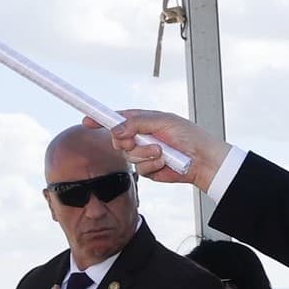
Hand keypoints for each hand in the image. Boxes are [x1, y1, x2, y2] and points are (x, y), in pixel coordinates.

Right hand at [86, 110, 231, 188]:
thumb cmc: (188, 136)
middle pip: (117, 139)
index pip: (117, 119)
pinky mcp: (149, 169)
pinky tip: (164, 161)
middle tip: (134, 140)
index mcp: (142, 121)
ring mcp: (143, 153)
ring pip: (129, 155)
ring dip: (144, 153)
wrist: (202, 159)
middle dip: (124, 140)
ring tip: (161, 151)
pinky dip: (152, 165)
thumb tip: (116, 129)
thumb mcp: (163, 121)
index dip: (101, 119)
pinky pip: (140, 168)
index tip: (87, 120)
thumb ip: (138, 123)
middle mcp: (140, 137)